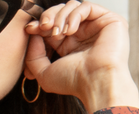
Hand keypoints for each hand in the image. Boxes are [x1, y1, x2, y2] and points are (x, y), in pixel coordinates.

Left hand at [24, 0, 138, 112]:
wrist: (95, 81)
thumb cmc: (72, 81)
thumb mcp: (43, 73)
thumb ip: (33, 56)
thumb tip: (32, 34)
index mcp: (67, 45)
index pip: (50, 26)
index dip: (38, 25)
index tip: (29, 29)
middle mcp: (82, 34)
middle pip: (60, 12)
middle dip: (47, 17)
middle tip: (43, 27)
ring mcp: (95, 26)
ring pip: (72, 6)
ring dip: (60, 17)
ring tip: (58, 34)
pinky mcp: (108, 19)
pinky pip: (86, 6)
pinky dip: (74, 16)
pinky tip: (70, 31)